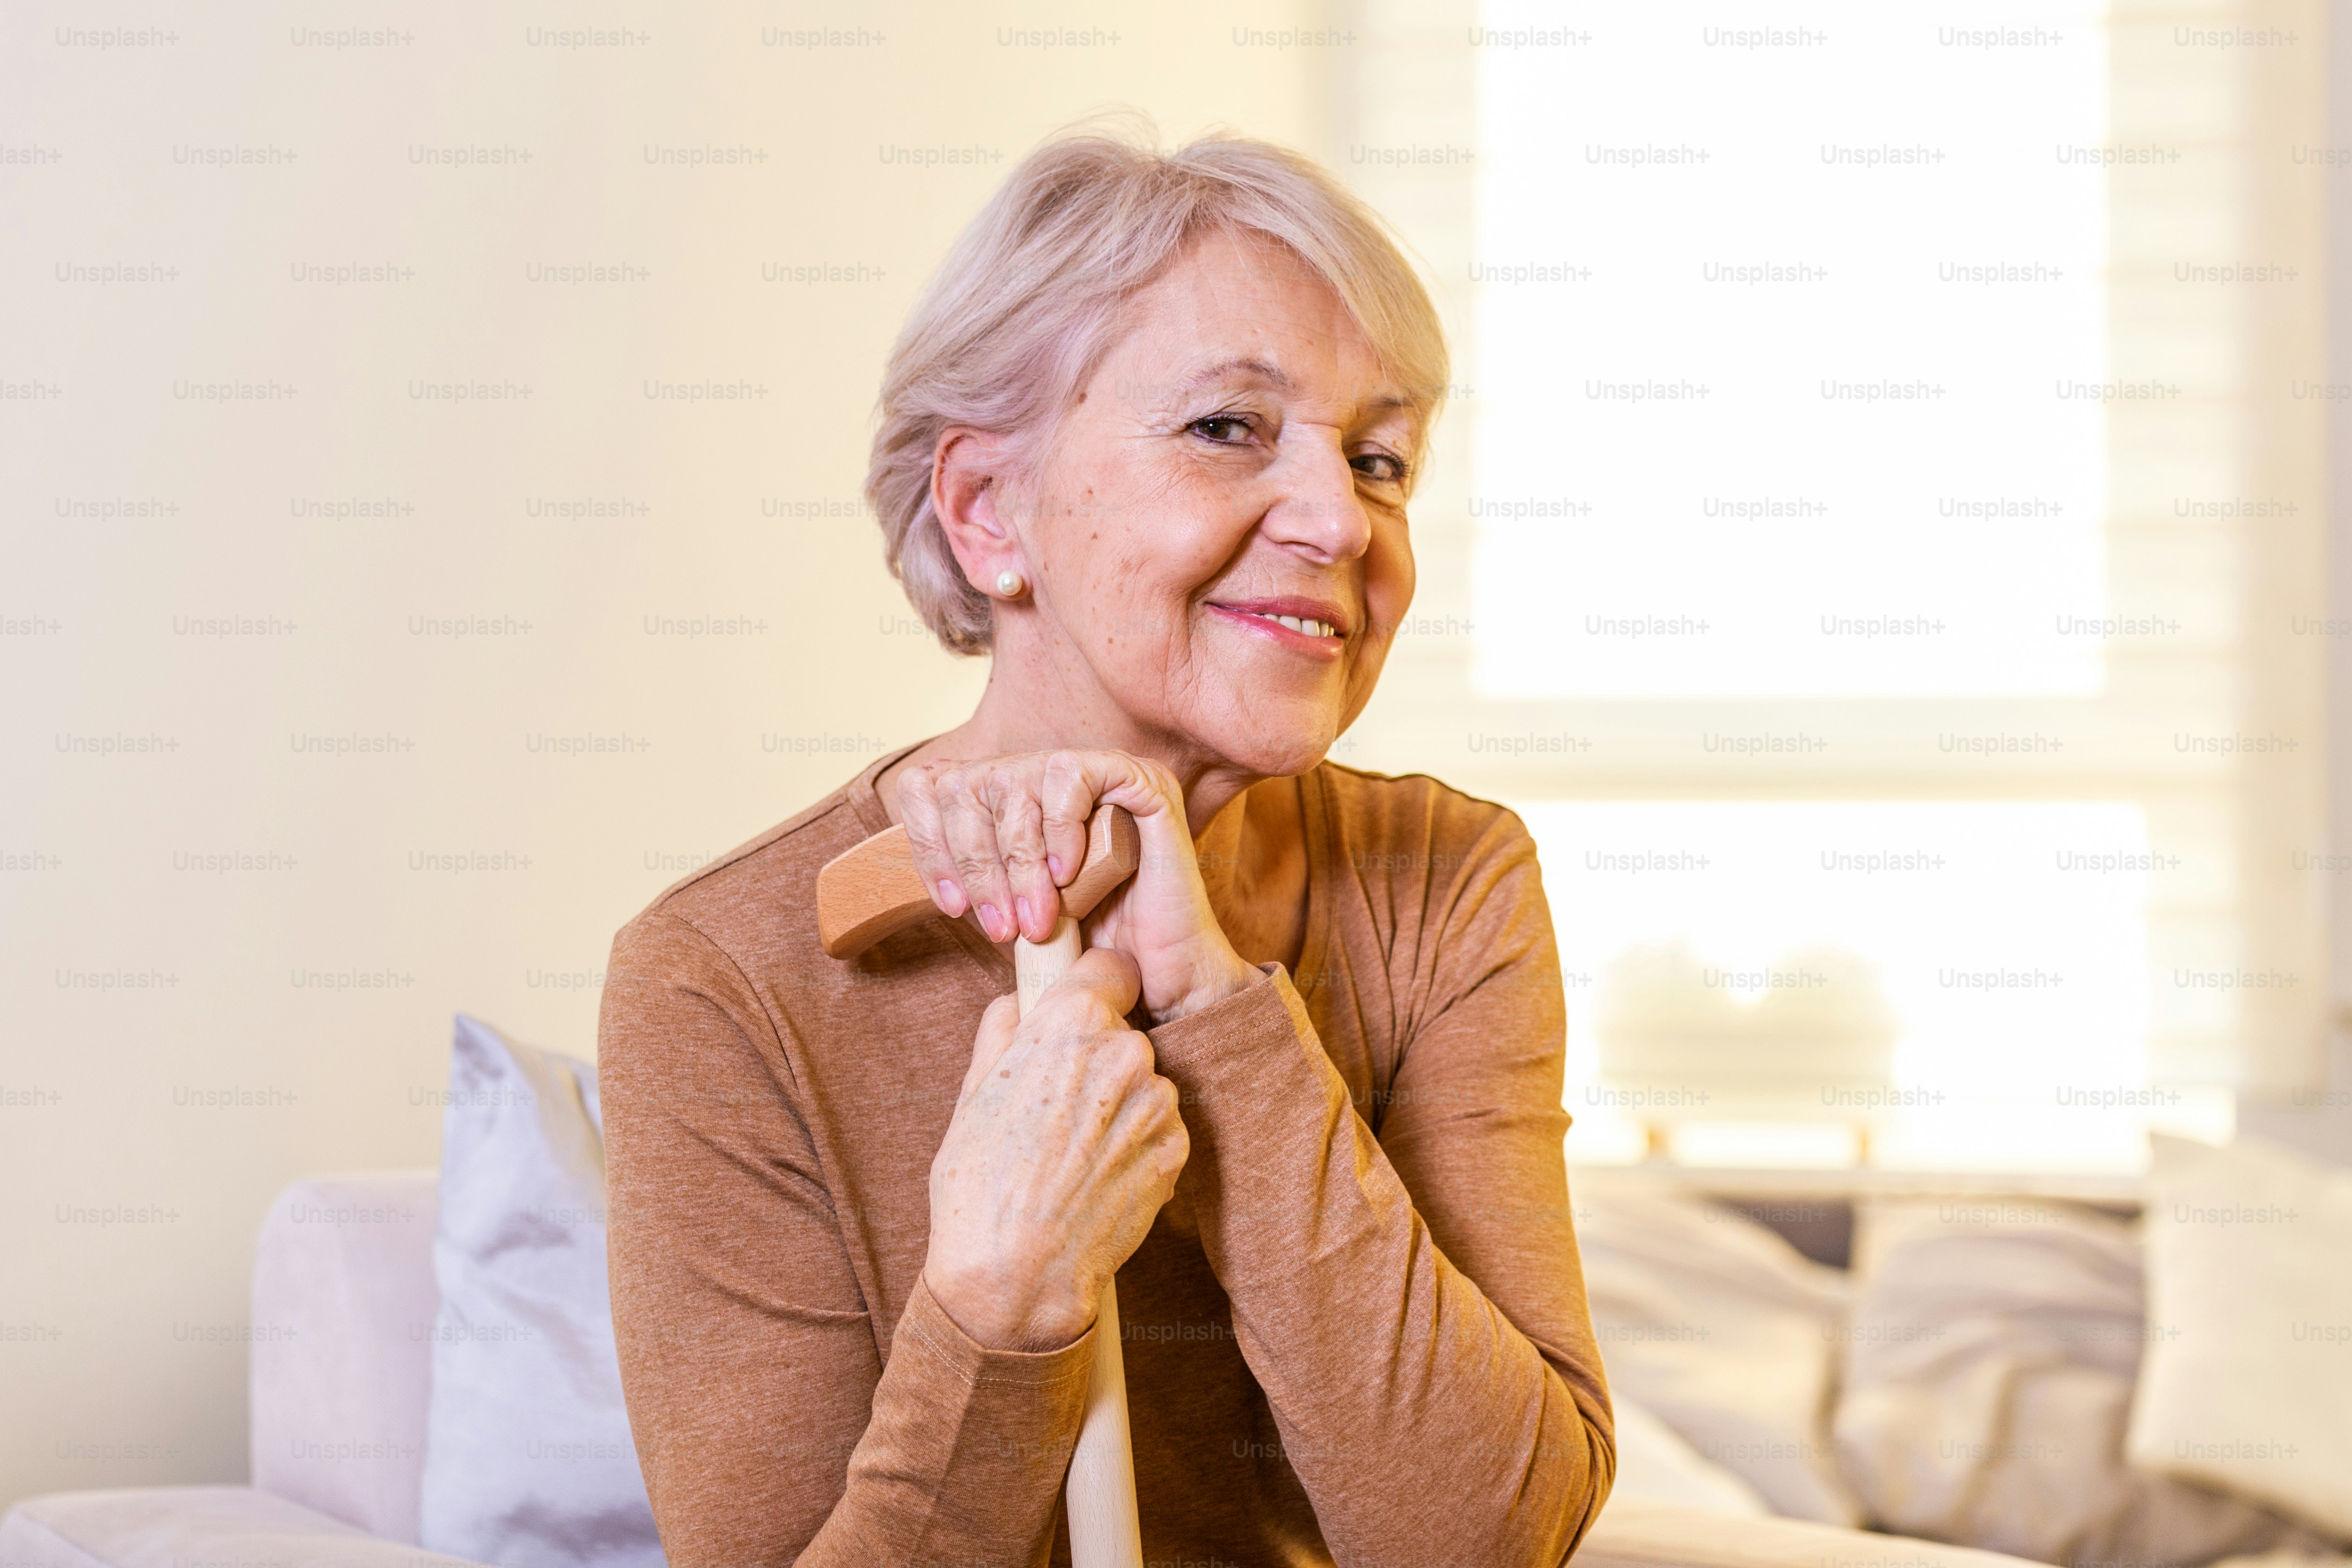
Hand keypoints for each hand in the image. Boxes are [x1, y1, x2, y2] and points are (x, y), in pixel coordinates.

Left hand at [894, 748, 1257, 1023]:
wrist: (1161, 980)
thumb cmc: (1090, 949)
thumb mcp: (1008, 909)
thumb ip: (969, 875)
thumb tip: (907, 867)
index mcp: (1012, 800)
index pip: (934, 784)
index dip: (930, 843)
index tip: (955, 906)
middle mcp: (1048, 777)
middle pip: (970, 784)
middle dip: (977, 864)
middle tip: (1001, 928)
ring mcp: (1096, 773)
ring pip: (1015, 780)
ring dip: (1018, 862)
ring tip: (1039, 919)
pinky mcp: (1140, 779)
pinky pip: (1070, 775)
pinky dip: (1059, 829)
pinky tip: (1067, 876)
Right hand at [922, 948, 1190, 1352]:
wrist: (1015, 1275)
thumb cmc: (980, 1185)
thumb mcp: (972, 1092)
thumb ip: (1002, 1030)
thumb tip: (1017, 1003)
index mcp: (1072, 1023)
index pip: (1110, 968)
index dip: (1094, 987)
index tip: (1081, 1010)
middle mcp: (1125, 1051)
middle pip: (1123, 1032)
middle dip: (1097, 1058)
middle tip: (1057, 1106)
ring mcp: (1157, 1103)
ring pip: (1143, 1082)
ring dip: (1118, 1105)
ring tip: (1072, 1152)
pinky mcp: (1176, 1149)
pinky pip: (1158, 1128)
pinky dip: (1135, 1145)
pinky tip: (1096, 1175)